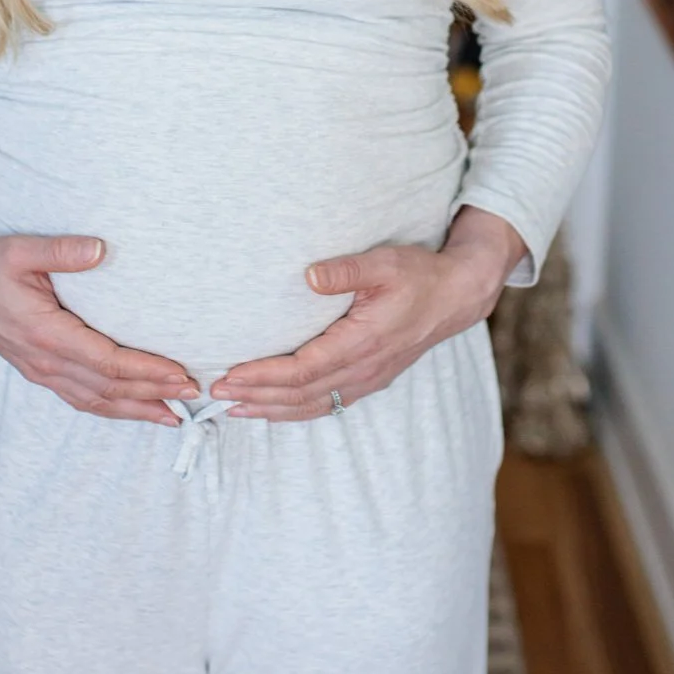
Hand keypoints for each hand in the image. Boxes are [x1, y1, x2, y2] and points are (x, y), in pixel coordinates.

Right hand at [0, 235, 199, 426]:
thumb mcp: (23, 250)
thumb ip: (62, 250)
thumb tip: (101, 249)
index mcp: (45, 333)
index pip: (106, 362)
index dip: (146, 371)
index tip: (180, 372)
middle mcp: (45, 361)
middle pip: (107, 388)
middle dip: (153, 393)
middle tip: (194, 393)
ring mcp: (42, 371)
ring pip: (95, 401)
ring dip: (137, 409)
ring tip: (176, 415)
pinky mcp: (42, 373)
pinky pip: (81, 399)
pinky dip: (113, 408)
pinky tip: (138, 410)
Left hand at [210, 208, 526, 419]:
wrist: (457, 295)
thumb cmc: (419, 275)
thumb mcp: (384, 262)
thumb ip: (346, 270)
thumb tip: (307, 276)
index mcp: (363, 341)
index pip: (303, 369)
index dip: (263, 376)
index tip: (230, 374)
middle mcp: (364, 368)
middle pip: (300, 394)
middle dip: (256, 396)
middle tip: (216, 395)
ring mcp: (369, 378)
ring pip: (312, 405)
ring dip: (272, 410)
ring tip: (235, 409)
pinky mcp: (371, 379)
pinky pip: (328, 404)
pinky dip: (296, 410)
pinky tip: (275, 409)